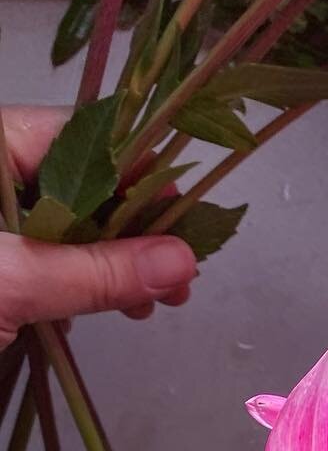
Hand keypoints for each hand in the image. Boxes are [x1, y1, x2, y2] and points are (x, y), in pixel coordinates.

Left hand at [0, 106, 198, 350]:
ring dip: (115, 268)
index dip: (141, 173)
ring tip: (148, 307)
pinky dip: (79, 287)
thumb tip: (182, 261)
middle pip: (82, 186)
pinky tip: (101, 313)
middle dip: (135, 233)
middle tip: (178, 281)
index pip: (80, 137)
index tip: (186, 220)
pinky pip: (45, 261)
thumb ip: (93, 270)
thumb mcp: (9, 282)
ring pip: (68, 229)